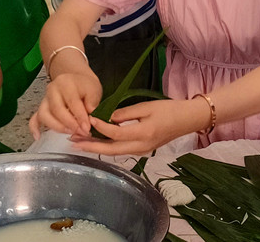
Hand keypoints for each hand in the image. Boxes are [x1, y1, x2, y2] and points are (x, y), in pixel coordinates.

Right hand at [29, 73, 102, 139]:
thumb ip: (92, 103)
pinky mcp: (42, 108)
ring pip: (44, 115)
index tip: (87, 128)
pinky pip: (34, 118)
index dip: (80, 117)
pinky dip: (34, 128)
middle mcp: (52, 90)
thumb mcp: (94, 90)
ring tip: (69, 132)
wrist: (77, 80)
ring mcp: (45, 99)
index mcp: (65, 83)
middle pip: (56, 109)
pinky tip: (38, 136)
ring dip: (57, 127)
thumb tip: (89, 119)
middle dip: (69, 124)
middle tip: (80, 132)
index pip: (72, 102)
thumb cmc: (85, 86)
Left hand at [70, 99, 204, 155]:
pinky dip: (108, 146)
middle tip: (72, 141)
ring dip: (96, 147)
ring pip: (114, 152)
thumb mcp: (147, 107)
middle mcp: (140, 146)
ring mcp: (142, 151)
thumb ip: (126, 113)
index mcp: (142, 133)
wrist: (187, 120)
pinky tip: (98, 142)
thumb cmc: (170, 110)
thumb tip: (109, 118)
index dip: (100, 127)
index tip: (89, 119)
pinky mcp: (143, 150)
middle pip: (110, 149)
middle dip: (90, 146)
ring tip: (80, 142)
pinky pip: (121, 150)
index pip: (115, 133)